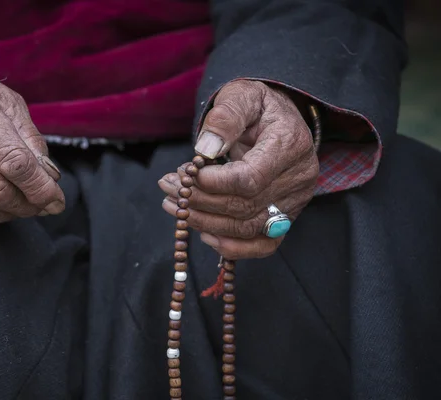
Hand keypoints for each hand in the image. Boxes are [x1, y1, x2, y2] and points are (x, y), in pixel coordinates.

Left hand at [159, 80, 318, 258]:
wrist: (276, 120)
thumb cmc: (256, 106)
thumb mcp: (241, 95)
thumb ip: (225, 116)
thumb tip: (205, 149)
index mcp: (291, 145)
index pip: (249, 179)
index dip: (213, 183)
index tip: (186, 173)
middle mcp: (299, 179)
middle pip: (245, 206)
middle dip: (200, 201)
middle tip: (169, 188)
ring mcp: (294, 203)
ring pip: (248, 228)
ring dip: (205, 222)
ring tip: (175, 205)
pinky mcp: (284, 219)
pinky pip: (262, 246)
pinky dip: (231, 247)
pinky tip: (203, 233)